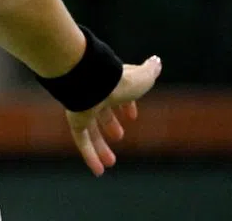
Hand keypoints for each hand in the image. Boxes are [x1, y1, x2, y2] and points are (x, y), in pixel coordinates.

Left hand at [64, 55, 162, 175]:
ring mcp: (84, 106)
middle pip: (103, 112)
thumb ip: (150, 71)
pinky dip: (90, 155)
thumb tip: (157, 61)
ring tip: (110, 162)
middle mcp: (96, 94)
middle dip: (110, 124)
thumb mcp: (143, 78)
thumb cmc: (119, 78)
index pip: (119, 95)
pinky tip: (98, 171)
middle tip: (119, 135)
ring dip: (101, 147)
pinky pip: (81, 140)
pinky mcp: (75, 118)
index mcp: (112, 83)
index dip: (127, 105)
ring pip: (91, 129)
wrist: (91, 79)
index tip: (132, 116)